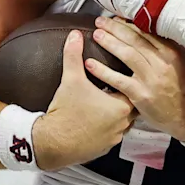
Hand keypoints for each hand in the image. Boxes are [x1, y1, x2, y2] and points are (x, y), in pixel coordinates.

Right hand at [33, 30, 135, 169]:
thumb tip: (75, 37)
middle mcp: (123, 124)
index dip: (124, 80)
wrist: (51, 142)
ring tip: (105, 103)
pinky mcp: (105, 148)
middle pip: (132, 105)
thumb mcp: (71, 79)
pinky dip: (108, 127)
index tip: (118, 75)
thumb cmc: (65, 113)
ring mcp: (114, 138)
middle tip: (112, 88)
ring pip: (124, 122)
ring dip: (116, 113)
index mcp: (121, 106)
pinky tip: (98, 120)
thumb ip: (74, 55)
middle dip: (123, 95)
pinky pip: (113, 135)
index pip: (132, 88)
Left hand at [87, 18, 184, 140]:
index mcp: (172, 52)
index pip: (147, 32)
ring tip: (97, 35)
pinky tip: (91, 64)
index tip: (117, 19)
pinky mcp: (140, 94)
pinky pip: (118, 79)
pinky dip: (103, 71)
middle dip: (115, 28)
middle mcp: (161, 62)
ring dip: (109, 43)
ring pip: (126, 54)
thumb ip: (170, 47)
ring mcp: (150, 78)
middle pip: (134, 40)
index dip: (129, 24)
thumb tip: (154, 31)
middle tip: (101, 22)